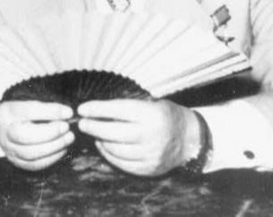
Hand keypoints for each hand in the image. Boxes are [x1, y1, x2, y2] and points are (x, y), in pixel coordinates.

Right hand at [0, 100, 74, 170]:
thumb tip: (67, 114)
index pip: (28, 111)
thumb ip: (45, 108)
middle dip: (50, 132)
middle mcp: (5, 132)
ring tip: (69, 138)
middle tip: (66, 127)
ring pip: (30, 153)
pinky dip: (52, 158)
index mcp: (7, 112)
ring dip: (54, 146)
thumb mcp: (28, 102)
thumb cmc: (21, 112)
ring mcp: (9, 149)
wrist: (3, 126)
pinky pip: (34, 165)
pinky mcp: (16, 161)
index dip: (51, 112)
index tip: (68, 112)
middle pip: (24, 136)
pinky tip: (62, 149)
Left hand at [77, 99, 199, 175]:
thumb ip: (126, 106)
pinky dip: (109, 154)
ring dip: (99, 141)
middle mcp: (151, 136)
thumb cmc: (166, 115)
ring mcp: (151, 155)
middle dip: (92, 127)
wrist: (190, 138)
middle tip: (82, 123)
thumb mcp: (151, 103)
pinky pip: (122, 164)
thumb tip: (95, 109)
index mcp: (152, 115)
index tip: (82, 109)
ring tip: (95, 133)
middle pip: (112, 132)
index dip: (97, 109)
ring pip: (114, 149)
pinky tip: (104, 145)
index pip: (117, 110)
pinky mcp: (149, 169)